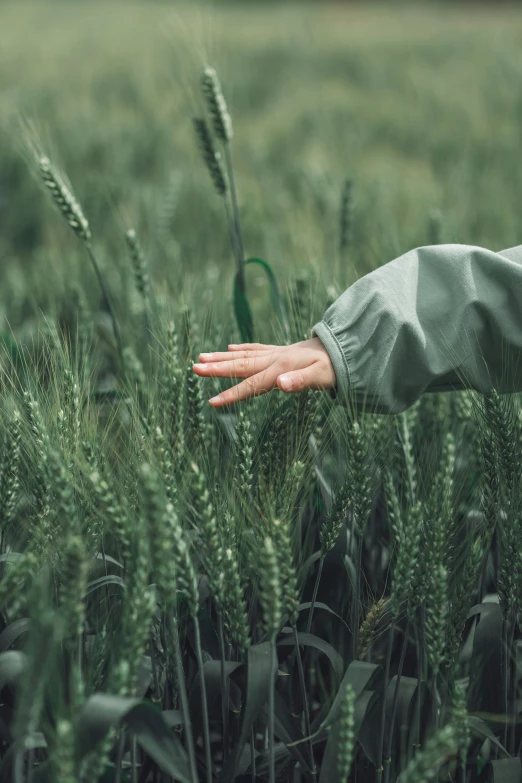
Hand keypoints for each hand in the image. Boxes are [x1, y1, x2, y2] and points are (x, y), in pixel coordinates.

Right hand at [192, 337, 336, 406]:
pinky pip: (256, 348)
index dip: (231, 394)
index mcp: (281, 368)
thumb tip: (280, 385)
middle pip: (241, 365)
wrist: (346, 346)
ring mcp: (277, 353)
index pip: (251, 384)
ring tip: (202, 357)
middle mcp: (275, 359)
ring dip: (222, 357)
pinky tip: (230, 347)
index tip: (212, 402)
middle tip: (194, 368)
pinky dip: (241, 348)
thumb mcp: (323, 377)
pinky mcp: (282, 351)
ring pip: (244, 355)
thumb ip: (301, 381)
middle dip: (216, 369)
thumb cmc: (335, 367)